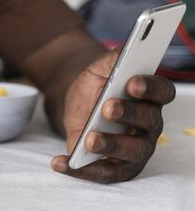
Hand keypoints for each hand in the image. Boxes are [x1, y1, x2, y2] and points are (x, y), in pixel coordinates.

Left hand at [51, 50, 175, 182]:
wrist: (78, 107)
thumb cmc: (95, 87)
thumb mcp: (98, 70)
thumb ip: (112, 60)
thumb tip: (124, 49)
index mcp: (150, 96)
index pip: (162, 91)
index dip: (150, 87)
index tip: (132, 82)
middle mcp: (149, 124)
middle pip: (149, 121)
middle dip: (129, 114)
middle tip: (107, 108)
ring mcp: (136, 147)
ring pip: (132, 150)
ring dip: (111, 145)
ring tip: (88, 140)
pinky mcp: (118, 167)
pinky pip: (105, 173)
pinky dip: (82, 170)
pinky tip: (60, 162)